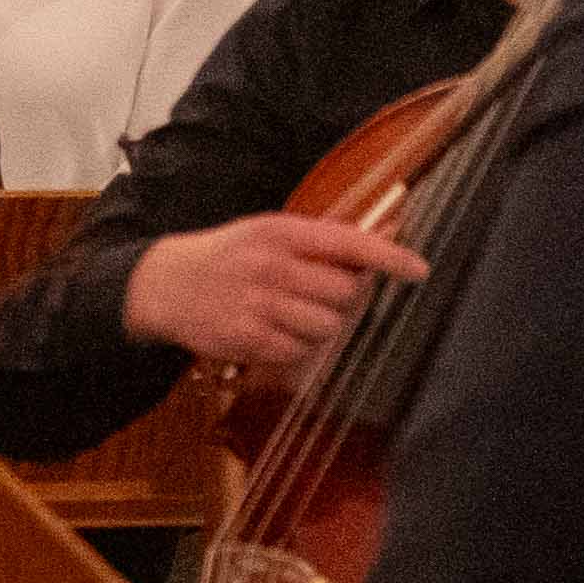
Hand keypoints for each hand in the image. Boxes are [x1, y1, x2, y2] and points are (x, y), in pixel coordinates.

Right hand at [122, 210, 433, 371]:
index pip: (348, 242)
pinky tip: (273, 331)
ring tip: (291, 314)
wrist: (164, 284)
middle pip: (345, 293)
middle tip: (317, 294)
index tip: (419, 270)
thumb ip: (325, 239)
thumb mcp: (268, 233)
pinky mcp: (246, 338)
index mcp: (279, 232)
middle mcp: (269, 265)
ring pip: (327, 327)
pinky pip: (300, 351)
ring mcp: (257, 303)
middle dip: (343, 299)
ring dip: (320, 326)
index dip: (389, 258)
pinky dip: (296, 347)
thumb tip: (392, 231)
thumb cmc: (229, 257)